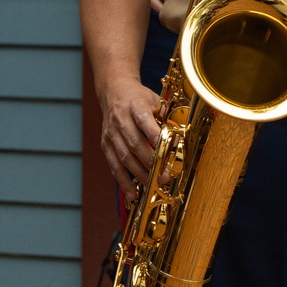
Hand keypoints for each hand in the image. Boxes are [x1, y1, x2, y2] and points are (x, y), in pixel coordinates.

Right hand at [100, 78, 161, 203]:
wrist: (114, 92)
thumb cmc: (139, 99)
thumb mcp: (155, 101)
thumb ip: (167, 118)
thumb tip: (180, 135)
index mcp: (135, 106)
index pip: (144, 121)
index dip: (155, 136)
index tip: (167, 151)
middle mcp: (120, 119)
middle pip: (134, 143)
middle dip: (150, 162)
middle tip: (163, 176)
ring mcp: (111, 133)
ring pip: (124, 157)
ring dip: (139, 174)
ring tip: (152, 186)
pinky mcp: (106, 145)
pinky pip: (114, 165)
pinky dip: (123, 181)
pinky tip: (132, 193)